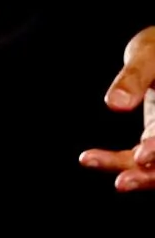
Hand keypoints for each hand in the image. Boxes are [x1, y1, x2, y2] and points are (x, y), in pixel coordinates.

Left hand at [78, 27, 154, 191]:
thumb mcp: (148, 55)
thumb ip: (134, 77)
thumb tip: (114, 103)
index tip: (141, 155)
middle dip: (150, 175)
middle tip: (122, 182)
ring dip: (132, 175)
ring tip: (100, 169)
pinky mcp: (153, 138)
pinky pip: (137, 158)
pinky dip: (116, 161)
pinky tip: (88, 158)